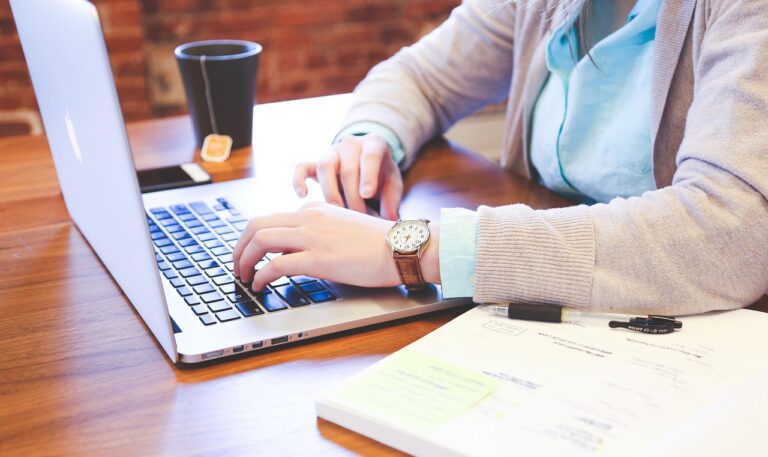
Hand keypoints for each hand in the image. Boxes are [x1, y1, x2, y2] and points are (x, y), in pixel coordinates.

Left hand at [233, 203, 439, 291]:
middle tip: (237, 266)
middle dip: (239, 247)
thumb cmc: (379, 244)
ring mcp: (312, 236)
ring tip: (244, 277)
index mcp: (314, 210)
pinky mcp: (318, 258)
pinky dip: (261, 276)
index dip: (253, 239)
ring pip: (260, 240)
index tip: (249, 255)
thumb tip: (298, 251)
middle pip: (256, 225)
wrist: (402, 247)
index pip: (271, 219)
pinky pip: (276, 265)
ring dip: (244, 260)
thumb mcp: (343, 228)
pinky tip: (260, 286)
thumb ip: (320, 232)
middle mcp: (309, 217)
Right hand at [293, 133, 402, 220]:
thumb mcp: (393, 184)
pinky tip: (303, 195)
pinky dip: (299, 180)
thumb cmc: (382, 176)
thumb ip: (392, 200)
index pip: (370, 156)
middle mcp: (351, 144)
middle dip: (352, 196)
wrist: (367, 164)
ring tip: (338, 213)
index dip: (368, 175)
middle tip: (359, 217)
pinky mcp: (315, 163)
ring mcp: (331, 153)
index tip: (367, 194)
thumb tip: (390, 220)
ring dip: (331, 192)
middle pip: (347, 168)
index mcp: (374, 144)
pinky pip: (302, 167)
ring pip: (325, 166)